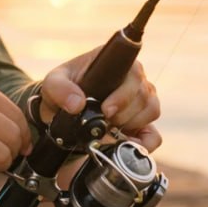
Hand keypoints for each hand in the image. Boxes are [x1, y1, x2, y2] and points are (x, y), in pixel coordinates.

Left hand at [36, 48, 162, 151]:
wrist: (63, 107)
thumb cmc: (64, 88)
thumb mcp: (53, 84)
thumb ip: (60, 89)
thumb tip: (78, 105)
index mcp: (118, 63)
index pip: (134, 75)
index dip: (123, 96)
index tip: (106, 111)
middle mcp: (136, 77)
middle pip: (143, 96)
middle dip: (122, 115)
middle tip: (102, 123)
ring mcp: (143, 97)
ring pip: (151, 111)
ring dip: (130, 125)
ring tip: (109, 128)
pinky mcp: (144, 120)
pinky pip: (154, 135)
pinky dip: (143, 144)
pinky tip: (124, 144)